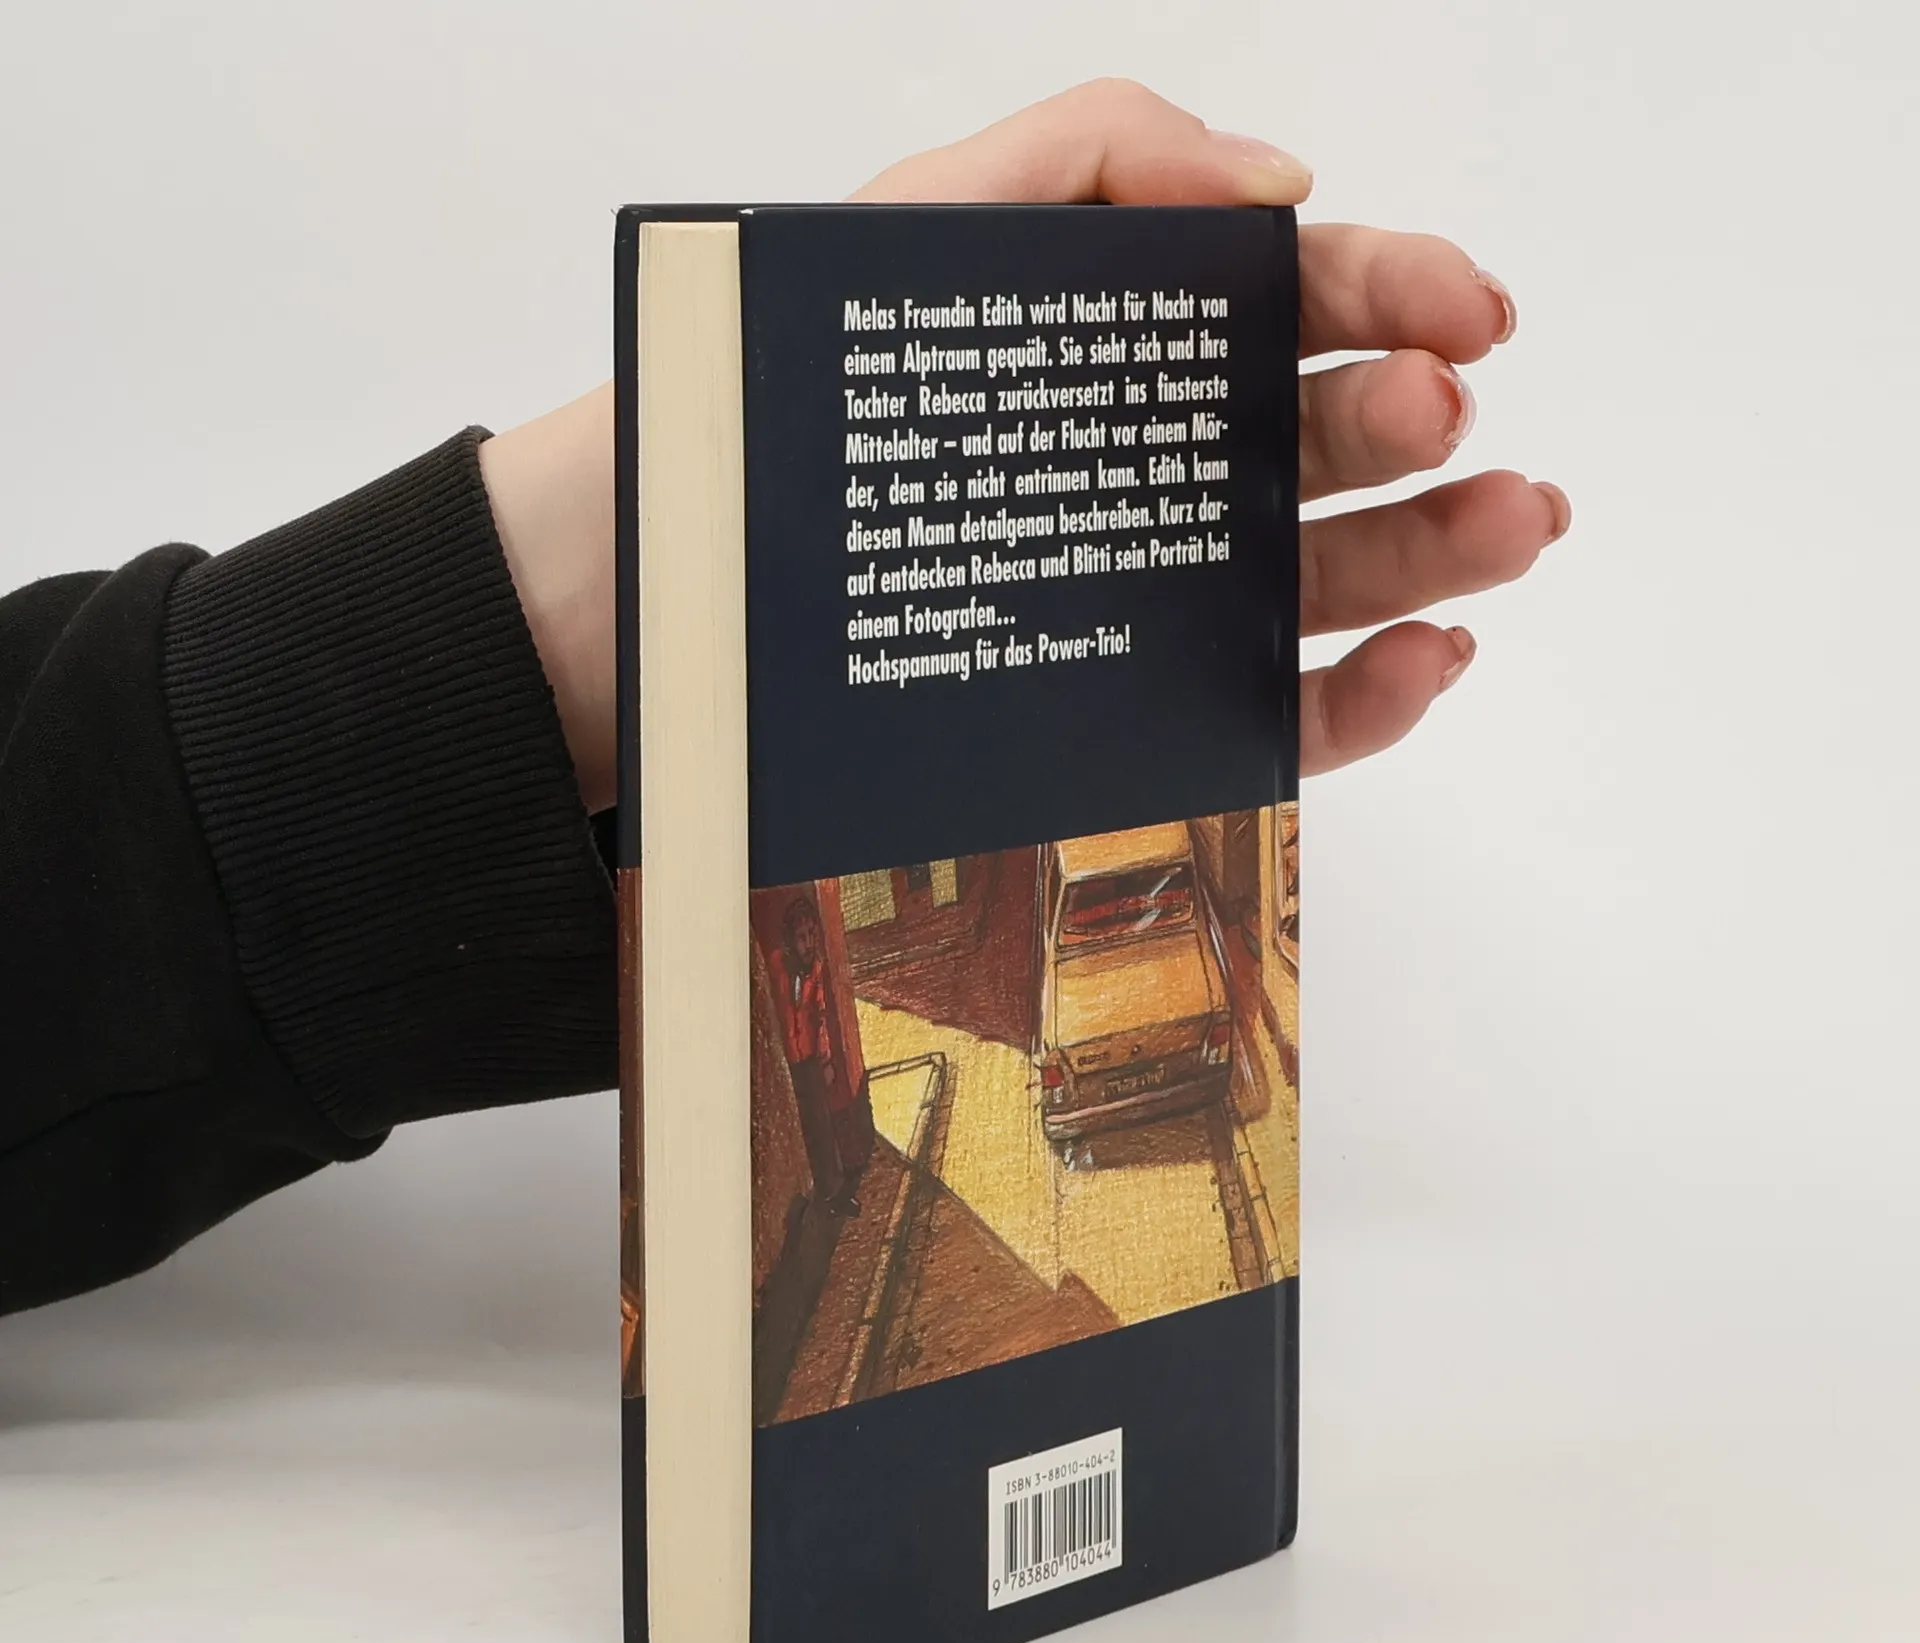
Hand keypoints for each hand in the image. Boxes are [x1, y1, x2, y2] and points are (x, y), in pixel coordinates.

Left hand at [479, 80, 1569, 811]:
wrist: (657, 591)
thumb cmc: (770, 404)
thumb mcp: (920, 222)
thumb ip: (1097, 157)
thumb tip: (1283, 184)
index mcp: (1121, 345)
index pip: (1298, 303)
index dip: (1404, 294)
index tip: (1473, 311)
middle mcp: (1150, 472)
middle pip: (1330, 441)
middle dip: (1419, 421)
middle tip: (1447, 418)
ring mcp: (1152, 601)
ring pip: (1332, 577)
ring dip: (1442, 550)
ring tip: (1505, 524)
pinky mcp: (1137, 718)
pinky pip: (1279, 710)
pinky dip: (1371, 692)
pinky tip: (1427, 651)